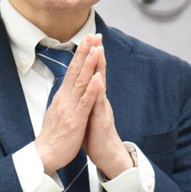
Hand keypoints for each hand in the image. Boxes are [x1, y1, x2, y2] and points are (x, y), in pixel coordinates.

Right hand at [34, 35, 103, 175]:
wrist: (44, 155)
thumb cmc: (54, 136)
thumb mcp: (59, 112)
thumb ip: (65, 99)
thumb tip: (67, 88)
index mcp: (63, 96)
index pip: (73, 70)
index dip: (81, 54)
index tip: (88, 39)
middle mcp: (65, 98)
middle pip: (75, 70)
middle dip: (84, 51)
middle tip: (91, 34)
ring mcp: (70, 108)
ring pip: (80, 82)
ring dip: (88, 64)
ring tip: (95, 49)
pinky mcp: (75, 119)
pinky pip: (85, 102)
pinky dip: (91, 89)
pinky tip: (97, 78)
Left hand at [81, 40, 133, 179]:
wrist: (108, 156)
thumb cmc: (96, 136)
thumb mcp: (89, 114)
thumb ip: (87, 100)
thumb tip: (82, 89)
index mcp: (94, 98)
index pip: (91, 73)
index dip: (89, 57)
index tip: (87, 40)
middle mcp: (99, 99)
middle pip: (97, 72)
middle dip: (96, 54)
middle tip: (95, 35)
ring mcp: (102, 108)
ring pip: (100, 83)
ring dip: (99, 66)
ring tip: (98, 49)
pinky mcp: (102, 120)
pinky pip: (99, 103)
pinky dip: (98, 90)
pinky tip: (98, 79)